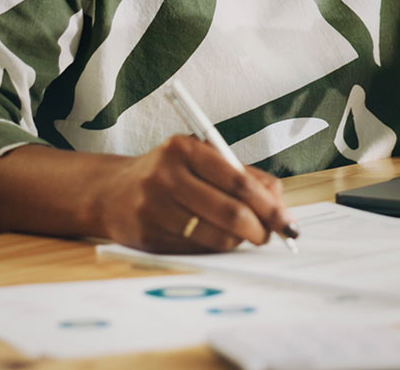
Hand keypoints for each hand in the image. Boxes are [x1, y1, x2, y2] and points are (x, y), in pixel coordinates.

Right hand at [93, 135, 289, 253]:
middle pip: (230, 212)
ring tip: (245, 237)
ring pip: (214, 236)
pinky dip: (215, 249)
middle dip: (259, 229)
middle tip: (270, 236)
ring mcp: (153, 207)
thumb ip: (243, 175)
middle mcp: (166, 176)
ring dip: (239, 242)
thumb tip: (279, 203)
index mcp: (185, 149)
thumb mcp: (202, 159)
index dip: (269, 206)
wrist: (111, 192)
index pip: (239, 181)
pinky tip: (218, 242)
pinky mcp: (147, 236)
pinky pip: (195, 250)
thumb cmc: (170, 173)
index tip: (288, 222)